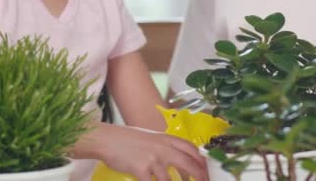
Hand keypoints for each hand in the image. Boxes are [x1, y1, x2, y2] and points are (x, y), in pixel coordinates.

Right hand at [81, 124, 208, 180]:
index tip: (206, 172)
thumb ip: (166, 149)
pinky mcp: (141, 169)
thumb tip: (182, 164)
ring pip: (171, 179)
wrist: (109, 140)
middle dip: (199, 176)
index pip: (192, 149)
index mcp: (167, 139)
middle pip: (188, 163)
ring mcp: (152, 159)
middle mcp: (163, 148)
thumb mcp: (152, 139)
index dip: (202, 162)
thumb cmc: (129, 140)